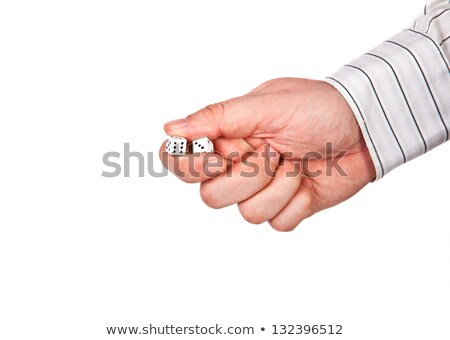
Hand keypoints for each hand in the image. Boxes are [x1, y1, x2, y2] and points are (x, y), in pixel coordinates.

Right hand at [159, 78, 375, 230]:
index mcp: (226, 137)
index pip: (180, 162)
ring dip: (278, 187)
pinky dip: (297, 202)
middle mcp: (238, 165)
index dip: (191, 167)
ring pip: (246, 213)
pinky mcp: (284, 207)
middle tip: (274, 151)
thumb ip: (217, 118)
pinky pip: (276, 222)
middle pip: (212, 196)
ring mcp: (261, 189)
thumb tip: (169, 129)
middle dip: (249, 176)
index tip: (219, 159)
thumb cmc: (318, 108)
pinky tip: (309, 182)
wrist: (364, 130)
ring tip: (297, 162)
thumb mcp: (266, 105)